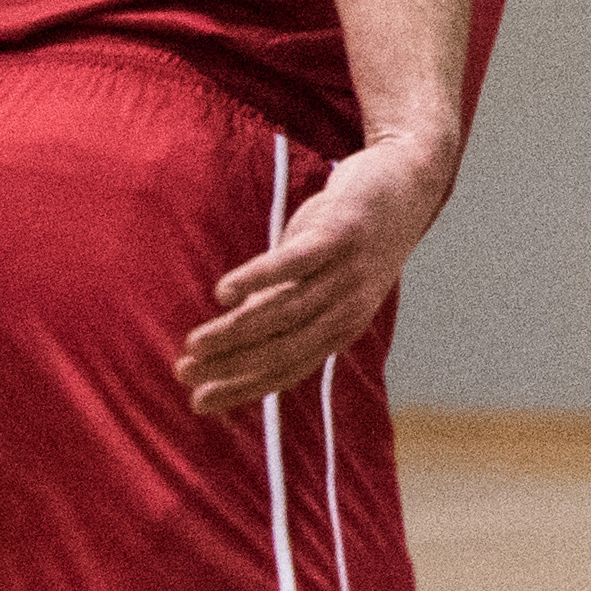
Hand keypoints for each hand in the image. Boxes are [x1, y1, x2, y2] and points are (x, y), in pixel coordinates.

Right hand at [176, 133, 453, 415]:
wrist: (406, 188)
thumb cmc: (346, 243)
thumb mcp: (314, 284)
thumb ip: (275, 313)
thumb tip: (227, 347)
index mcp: (341, 329)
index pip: (287, 370)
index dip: (243, 389)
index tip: (198, 403)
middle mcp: (347, 308)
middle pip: (283, 349)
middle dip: (231, 367)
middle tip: (184, 372)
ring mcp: (347, 273)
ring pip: (285, 312)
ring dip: (236, 333)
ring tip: (195, 343)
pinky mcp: (341, 234)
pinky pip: (296, 263)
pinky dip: (259, 280)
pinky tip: (224, 293)